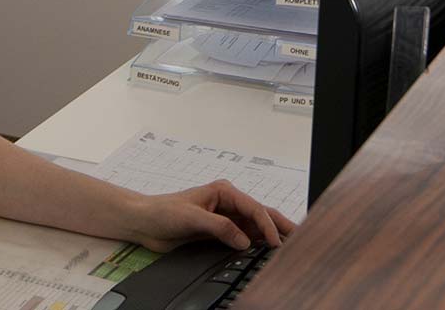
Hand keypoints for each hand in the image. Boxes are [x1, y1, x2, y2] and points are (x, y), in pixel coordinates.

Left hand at [123, 180, 297, 252]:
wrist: (145, 222)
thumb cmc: (164, 211)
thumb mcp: (192, 217)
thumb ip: (220, 227)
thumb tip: (244, 241)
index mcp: (224, 192)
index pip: (254, 208)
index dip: (268, 225)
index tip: (276, 242)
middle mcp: (228, 204)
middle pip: (260, 215)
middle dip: (279, 226)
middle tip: (299, 239)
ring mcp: (225, 219)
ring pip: (254, 228)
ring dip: (269, 237)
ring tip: (287, 247)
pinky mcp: (219, 233)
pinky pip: (242, 239)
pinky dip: (255, 246)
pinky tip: (265, 253)